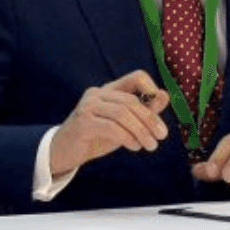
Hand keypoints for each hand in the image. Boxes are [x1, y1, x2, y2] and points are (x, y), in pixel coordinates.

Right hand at [49, 70, 169, 176]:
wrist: (65, 152)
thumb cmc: (96, 136)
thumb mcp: (124, 124)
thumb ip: (143, 111)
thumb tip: (164, 95)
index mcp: (109, 90)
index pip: (136, 77)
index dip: (151, 89)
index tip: (158, 109)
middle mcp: (97, 94)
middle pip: (132, 100)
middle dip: (150, 119)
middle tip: (161, 136)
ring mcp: (87, 107)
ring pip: (122, 113)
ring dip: (141, 131)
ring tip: (149, 145)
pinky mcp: (82, 122)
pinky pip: (111, 127)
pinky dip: (127, 138)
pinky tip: (133, 146)